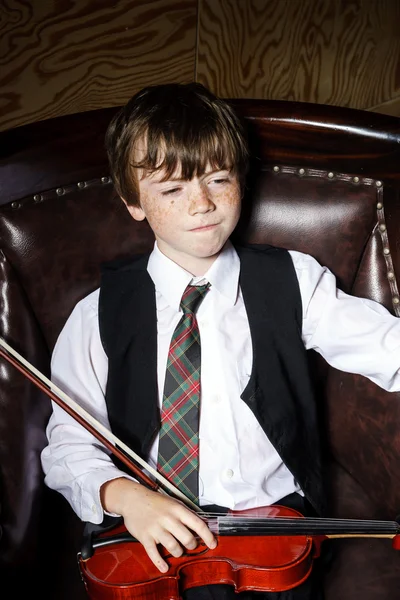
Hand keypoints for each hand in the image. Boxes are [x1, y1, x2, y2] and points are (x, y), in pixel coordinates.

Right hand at [100, 477, 216, 572]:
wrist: (133, 499)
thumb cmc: (156, 502)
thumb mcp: (174, 503)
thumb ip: (186, 514)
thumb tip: (202, 525)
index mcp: (178, 509)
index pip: (198, 524)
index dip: (208, 536)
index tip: (213, 544)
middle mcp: (168, 519)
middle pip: (187, 539)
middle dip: (192, 545)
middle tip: (190, 545)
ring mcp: (156, 529)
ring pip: (174, 547)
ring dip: (178, 553)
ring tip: (178, 551)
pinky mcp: (145, 537)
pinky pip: (154, 553)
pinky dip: (160, 563)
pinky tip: (165, 567)